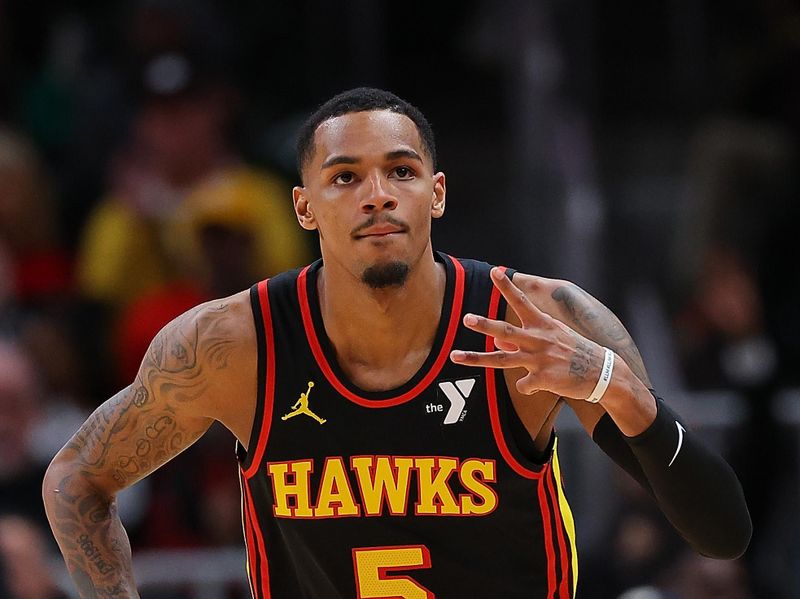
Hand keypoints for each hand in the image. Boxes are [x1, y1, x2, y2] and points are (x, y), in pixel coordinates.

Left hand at [450, 267, 606, 399]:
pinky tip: (540, 386)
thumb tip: (496, 341)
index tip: (495, 271)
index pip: (521, 302)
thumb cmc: (575, 353)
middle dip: (484, 324)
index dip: (507, 286)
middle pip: (505, 330)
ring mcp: (539, 360)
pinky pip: (523, 385)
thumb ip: (525, 337)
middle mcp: (538, 340)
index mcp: (543, 325)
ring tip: (455, 355)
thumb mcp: (553, 338)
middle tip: (466, 318)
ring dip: (477, 358)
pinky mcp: (542, 379)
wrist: (602, 374)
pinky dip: (527, 386)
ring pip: (501, 360)